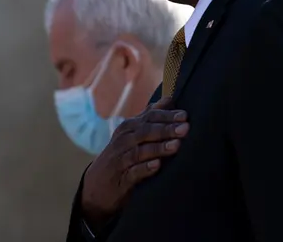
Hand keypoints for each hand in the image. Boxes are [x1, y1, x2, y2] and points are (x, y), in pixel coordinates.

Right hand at [80, 97, 188, 228]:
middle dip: (166, 129)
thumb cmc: (122, 155)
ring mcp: (120, 160)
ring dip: (158, 148)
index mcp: (129, 128)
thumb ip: (150, 116)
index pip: (149, 117)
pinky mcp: (120, 179)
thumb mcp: (133, 134)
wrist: (97, 185)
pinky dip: (144, 169)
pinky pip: (132, 172)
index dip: (167, 116)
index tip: (184, 116)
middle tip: (185, 128)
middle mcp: (123, 140)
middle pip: (145, 132)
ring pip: (140, 151)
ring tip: (176, 146)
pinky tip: (157, 166)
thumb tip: (169, 98)